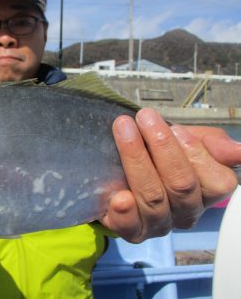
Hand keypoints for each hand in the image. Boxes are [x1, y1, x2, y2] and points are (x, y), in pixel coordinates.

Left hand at [101, 108, 239, 242]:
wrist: (119, 168)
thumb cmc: (158, 154)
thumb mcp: (187, 141)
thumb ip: (213, 144)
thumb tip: (238, 150)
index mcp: (206, 193)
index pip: (216, 182)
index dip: (196, 153)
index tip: (175, 128)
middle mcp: (186, 212)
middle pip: (181, 185)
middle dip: (162, 146)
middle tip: (145, 118)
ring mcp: (158, 224)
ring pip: (153, 197)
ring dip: (136, 160)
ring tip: (124, 131)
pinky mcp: (131, 230)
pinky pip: (130, 226)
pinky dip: (125, 212)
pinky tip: (120, 197)